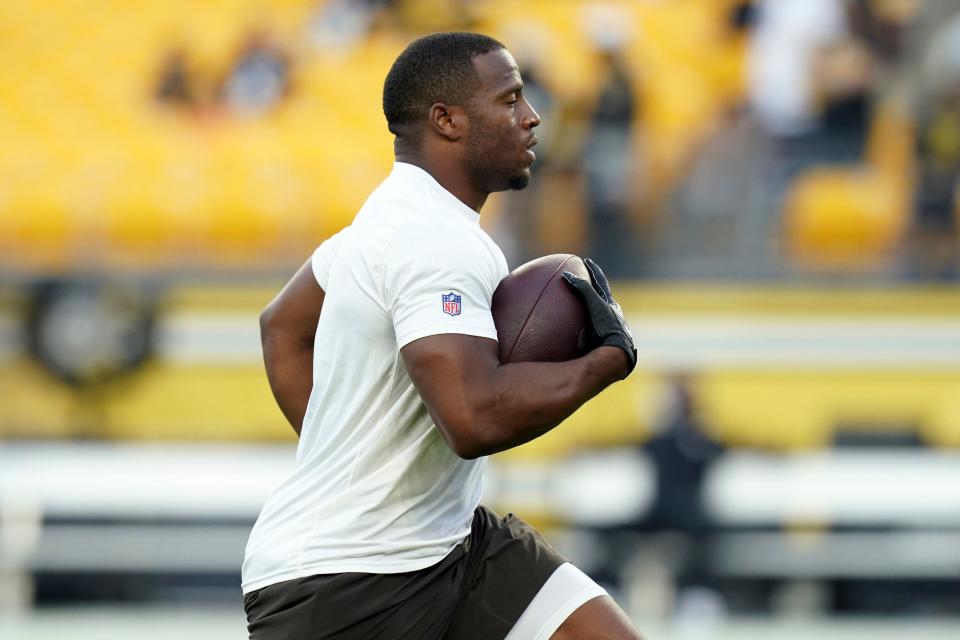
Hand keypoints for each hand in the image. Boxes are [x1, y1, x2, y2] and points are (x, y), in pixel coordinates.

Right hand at [562, 258, 636, 376]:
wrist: (618, 355)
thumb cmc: (608, 328)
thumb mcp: (595, 305)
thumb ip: (583, 289)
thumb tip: (566, 275)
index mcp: (610, 305)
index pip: (601, 283)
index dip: (594, 271)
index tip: (586, 261)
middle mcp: (612, 317)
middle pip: (601, 300)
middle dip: (594, 292)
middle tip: (583, 283)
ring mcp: (608, 332)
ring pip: (598, 319)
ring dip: (589, 315)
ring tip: (576, 314)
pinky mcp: (603, 347)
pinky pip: (588, 338)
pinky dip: (579, 336)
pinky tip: (570, 343)